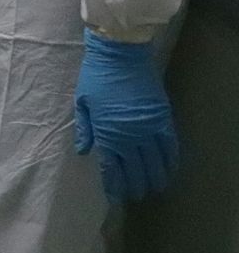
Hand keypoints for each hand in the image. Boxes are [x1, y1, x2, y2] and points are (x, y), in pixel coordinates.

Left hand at [74, 29, 178, 202]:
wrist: (120, 55)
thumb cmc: (96, 77)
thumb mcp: (82, 103)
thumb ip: (84, 129)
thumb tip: (83, 151)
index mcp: (106, 133)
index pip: (111, 168)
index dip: (114, 185)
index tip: (116, 197)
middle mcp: (129, 136)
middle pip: (135, 169)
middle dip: (135, 186)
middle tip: (136, 197)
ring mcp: (148, 128)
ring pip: (155, 162)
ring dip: (155, 178)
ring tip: (154, 189)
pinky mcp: (163, 118)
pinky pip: (170, 145)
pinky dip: (171, 159)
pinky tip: (170, 170)